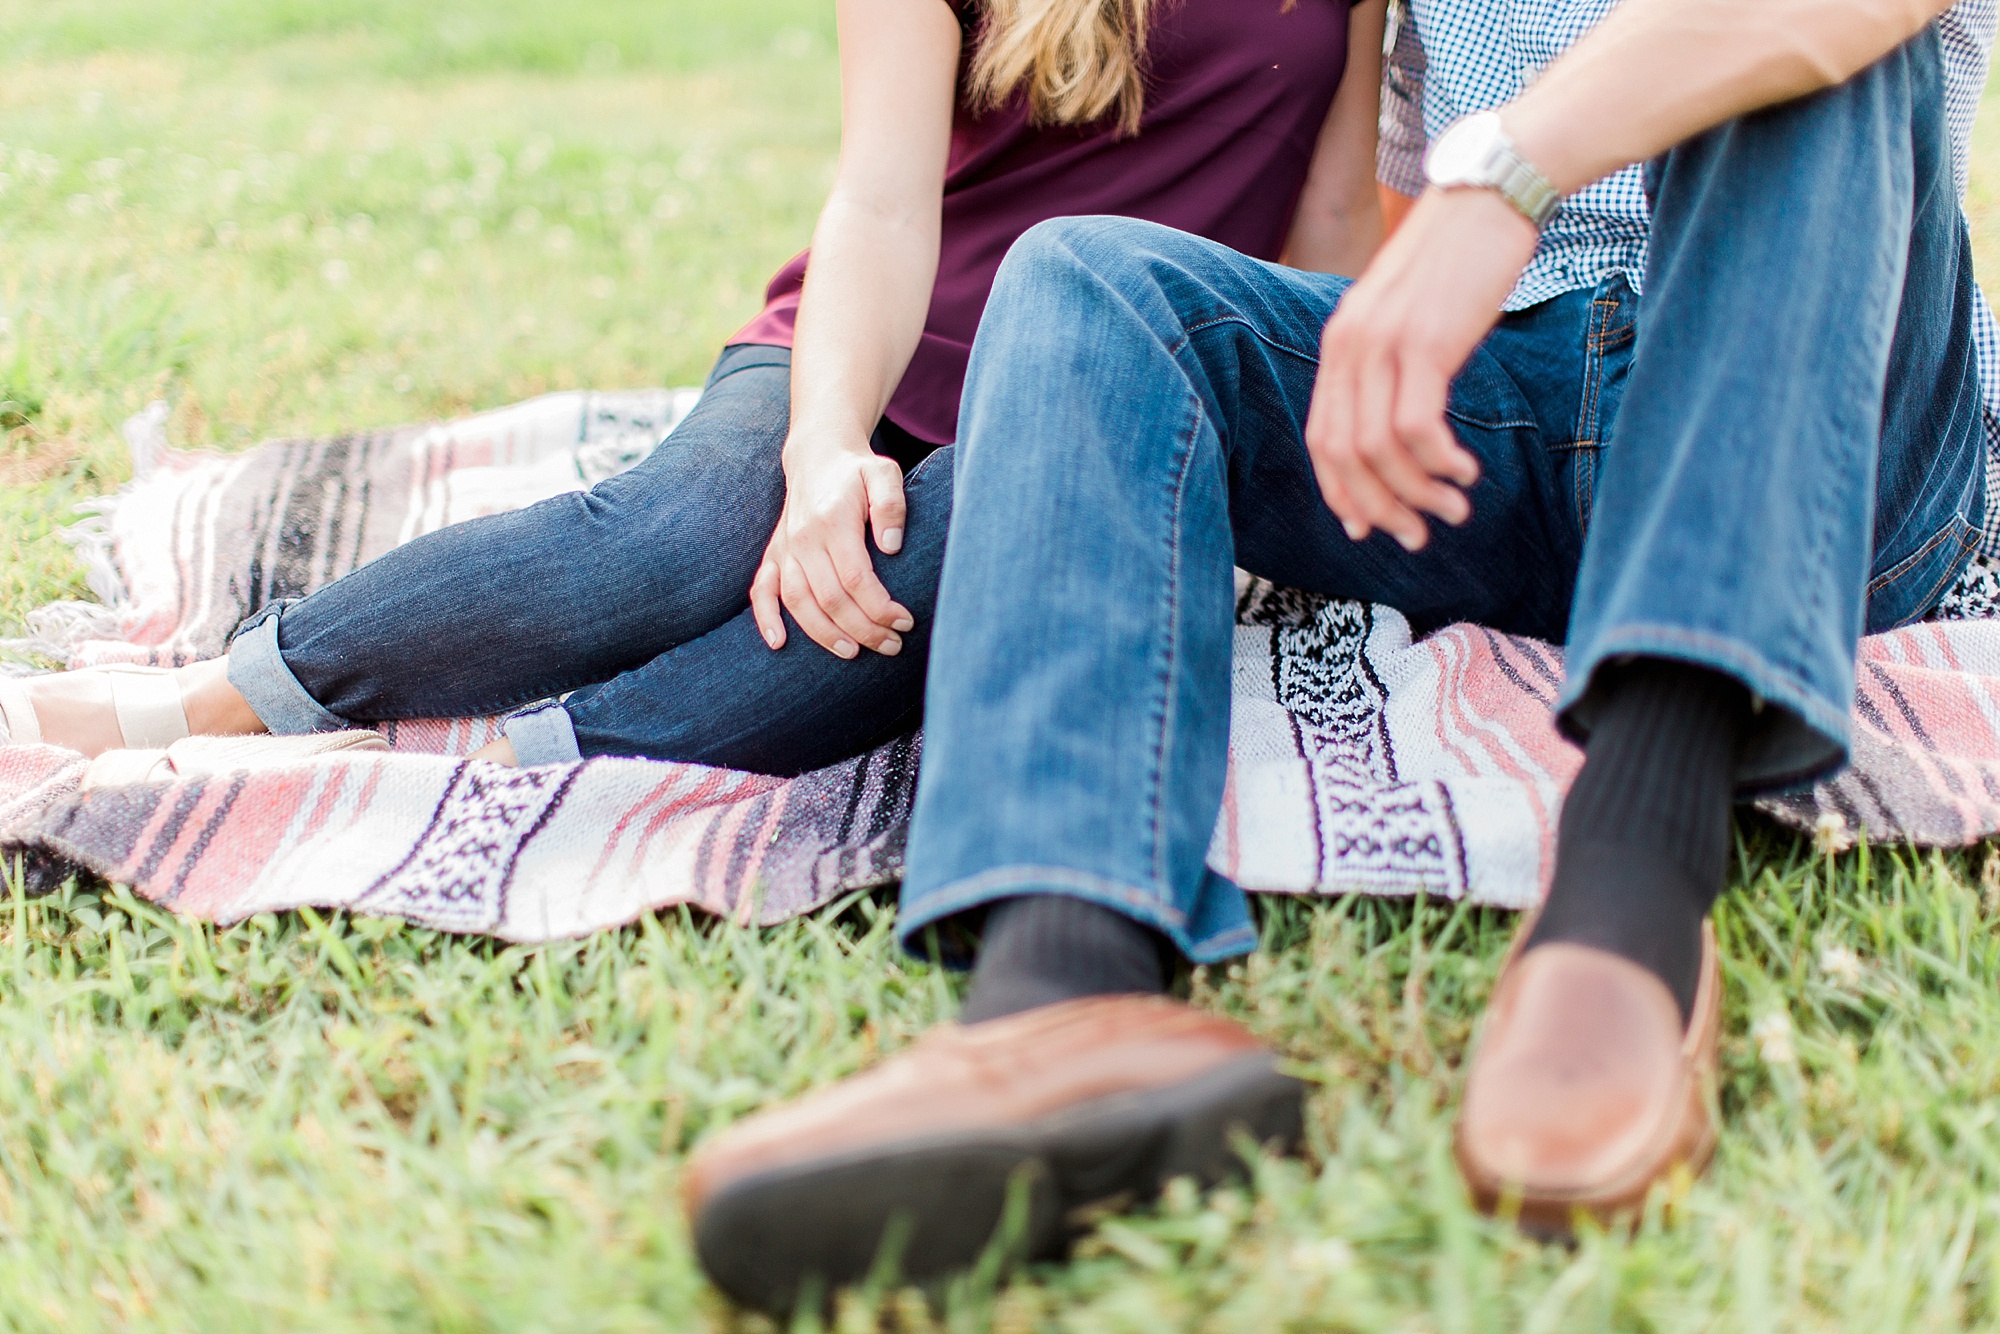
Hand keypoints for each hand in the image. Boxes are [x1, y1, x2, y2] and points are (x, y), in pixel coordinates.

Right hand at [750, 438, 914, 656]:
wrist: (817, 457)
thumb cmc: (857, 471)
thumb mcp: (884, 473)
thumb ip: (891, 506)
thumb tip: (891, 546)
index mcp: (832, 521)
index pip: (856, 577)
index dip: (880, 607)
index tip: (905, 622)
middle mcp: (804, 538)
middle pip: (830, 598)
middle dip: (863, 628)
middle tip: (893, 646)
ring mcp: (785, 548)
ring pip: (798, 602)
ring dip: (824, 634)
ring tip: (854, 653)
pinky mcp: (774, 554)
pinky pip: (762, 590)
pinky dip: (765, 618)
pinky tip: (779, 644)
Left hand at [1305, 186, 1539, 549]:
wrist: (1495, 190)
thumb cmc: (1462, 255)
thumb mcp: (1410, 311)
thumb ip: (1393, 362)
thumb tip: (1401, 427)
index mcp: (1340, 342)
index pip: (1321, 438)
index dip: (1342, 493)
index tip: (1370, 528)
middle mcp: (1349, 345)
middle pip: (1343, 455)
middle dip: (1378, 509)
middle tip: (1417, 536)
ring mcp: (1383, 343)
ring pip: (1379, 450)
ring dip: (1417, 494)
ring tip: (1454, 511)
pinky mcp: (1426, 342)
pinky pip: (1418, 428)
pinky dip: (1439, 463)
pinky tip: (1466, 473)